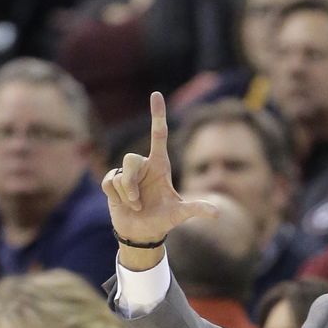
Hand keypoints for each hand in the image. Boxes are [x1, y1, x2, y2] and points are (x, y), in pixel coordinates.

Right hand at [101, 91, 216, 249]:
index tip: (156, 94)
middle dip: (132, 184)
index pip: (159, 134)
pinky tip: (123, 203)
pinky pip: (110, 182)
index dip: (157, 114)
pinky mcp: (112, 181)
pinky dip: (117, 197)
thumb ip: (196, 209)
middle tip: (139, 202)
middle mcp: (144, 165)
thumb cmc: (163, 219)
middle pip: (131, 159)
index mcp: (160, 165)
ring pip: (121, 174)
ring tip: (135, 205)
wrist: (142, 233)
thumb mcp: (180, 214)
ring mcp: (127, 173)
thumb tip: (218, 214)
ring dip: (128, 194)